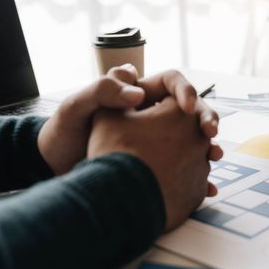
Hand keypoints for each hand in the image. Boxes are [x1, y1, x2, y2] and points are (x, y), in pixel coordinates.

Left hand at [38, 66, 222, 174]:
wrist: (54, 170)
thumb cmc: (62, 133)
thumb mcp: (77, 108)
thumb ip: (103, 91)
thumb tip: (138, 94)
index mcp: (136, 94)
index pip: (171, 83)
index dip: (185, 91)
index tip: (188, 107)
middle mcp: (151, 115)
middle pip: (190, 110)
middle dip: (206, 118)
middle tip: (210, 133)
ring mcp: (157, 141)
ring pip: (192, 139)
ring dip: (208, 146)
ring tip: (214, 157)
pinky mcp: (158, 165)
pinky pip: (185, 167)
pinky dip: (198, 176)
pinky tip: (207, 186)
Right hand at [87, 97, 211, 230]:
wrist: (122, 200)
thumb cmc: (115, 152)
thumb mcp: (108, 115)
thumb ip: (120, 98)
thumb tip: (132, 95)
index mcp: (181, 111)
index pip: (173, 100)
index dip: (155, 106)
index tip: (145, 116)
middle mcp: (200, 137)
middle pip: (186, 128)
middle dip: (170, 131)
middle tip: (151, 141)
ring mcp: (202, 166)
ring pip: (190, 156)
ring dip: (176, 157)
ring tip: (152, 166)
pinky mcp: (198, 191)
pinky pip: (190, 181)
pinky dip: (176, 181)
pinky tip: (159, 185)